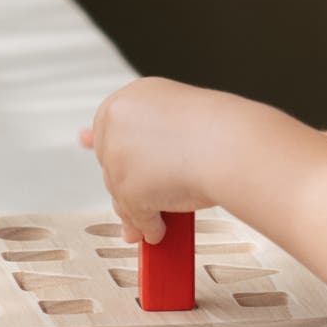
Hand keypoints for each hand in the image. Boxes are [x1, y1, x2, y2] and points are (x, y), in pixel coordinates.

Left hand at [80, 76, 242, 243]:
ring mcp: (119, 155)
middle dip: (129, 183)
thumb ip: (142, 135)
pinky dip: (151, 225)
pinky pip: (136, 216)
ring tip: (160, 217)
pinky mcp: (128, 188)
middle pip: (112, 163)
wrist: (232, 145)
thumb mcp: (175, 119)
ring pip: (121, 193)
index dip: (112, 146)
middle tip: (149, 193)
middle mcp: (118, 122)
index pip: (107, 126)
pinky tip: (162, 229)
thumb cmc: (218, 131)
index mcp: (131, 97)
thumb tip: (94, 143)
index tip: (101, 150)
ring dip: (140, 209)